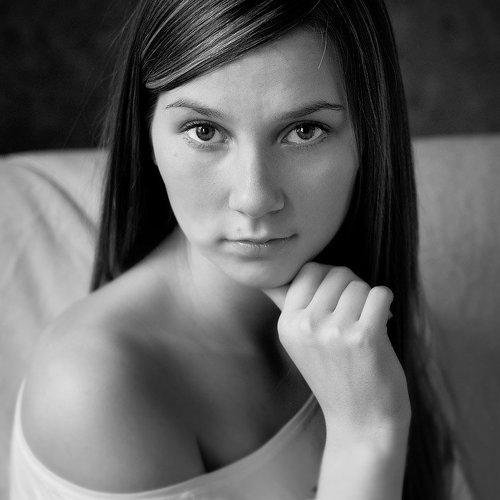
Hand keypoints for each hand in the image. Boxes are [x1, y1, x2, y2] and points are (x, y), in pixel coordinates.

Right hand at [263, 263, 410, 443]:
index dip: (330, 280)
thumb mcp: (300, 340)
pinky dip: (386, 305)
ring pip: (360, 284)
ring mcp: (334, 331)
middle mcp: (306, 325)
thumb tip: (267, 277)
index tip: (338, 301)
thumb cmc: (335, 374)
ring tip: (365, 324)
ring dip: (369, 300)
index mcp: (287, 323)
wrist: (361, 421)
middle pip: (338, 273)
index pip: (309, 270)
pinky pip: (380, 294)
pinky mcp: (365, 337)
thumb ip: (287, 305)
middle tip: (355, 314)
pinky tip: (383, 322)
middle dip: (352, 288)